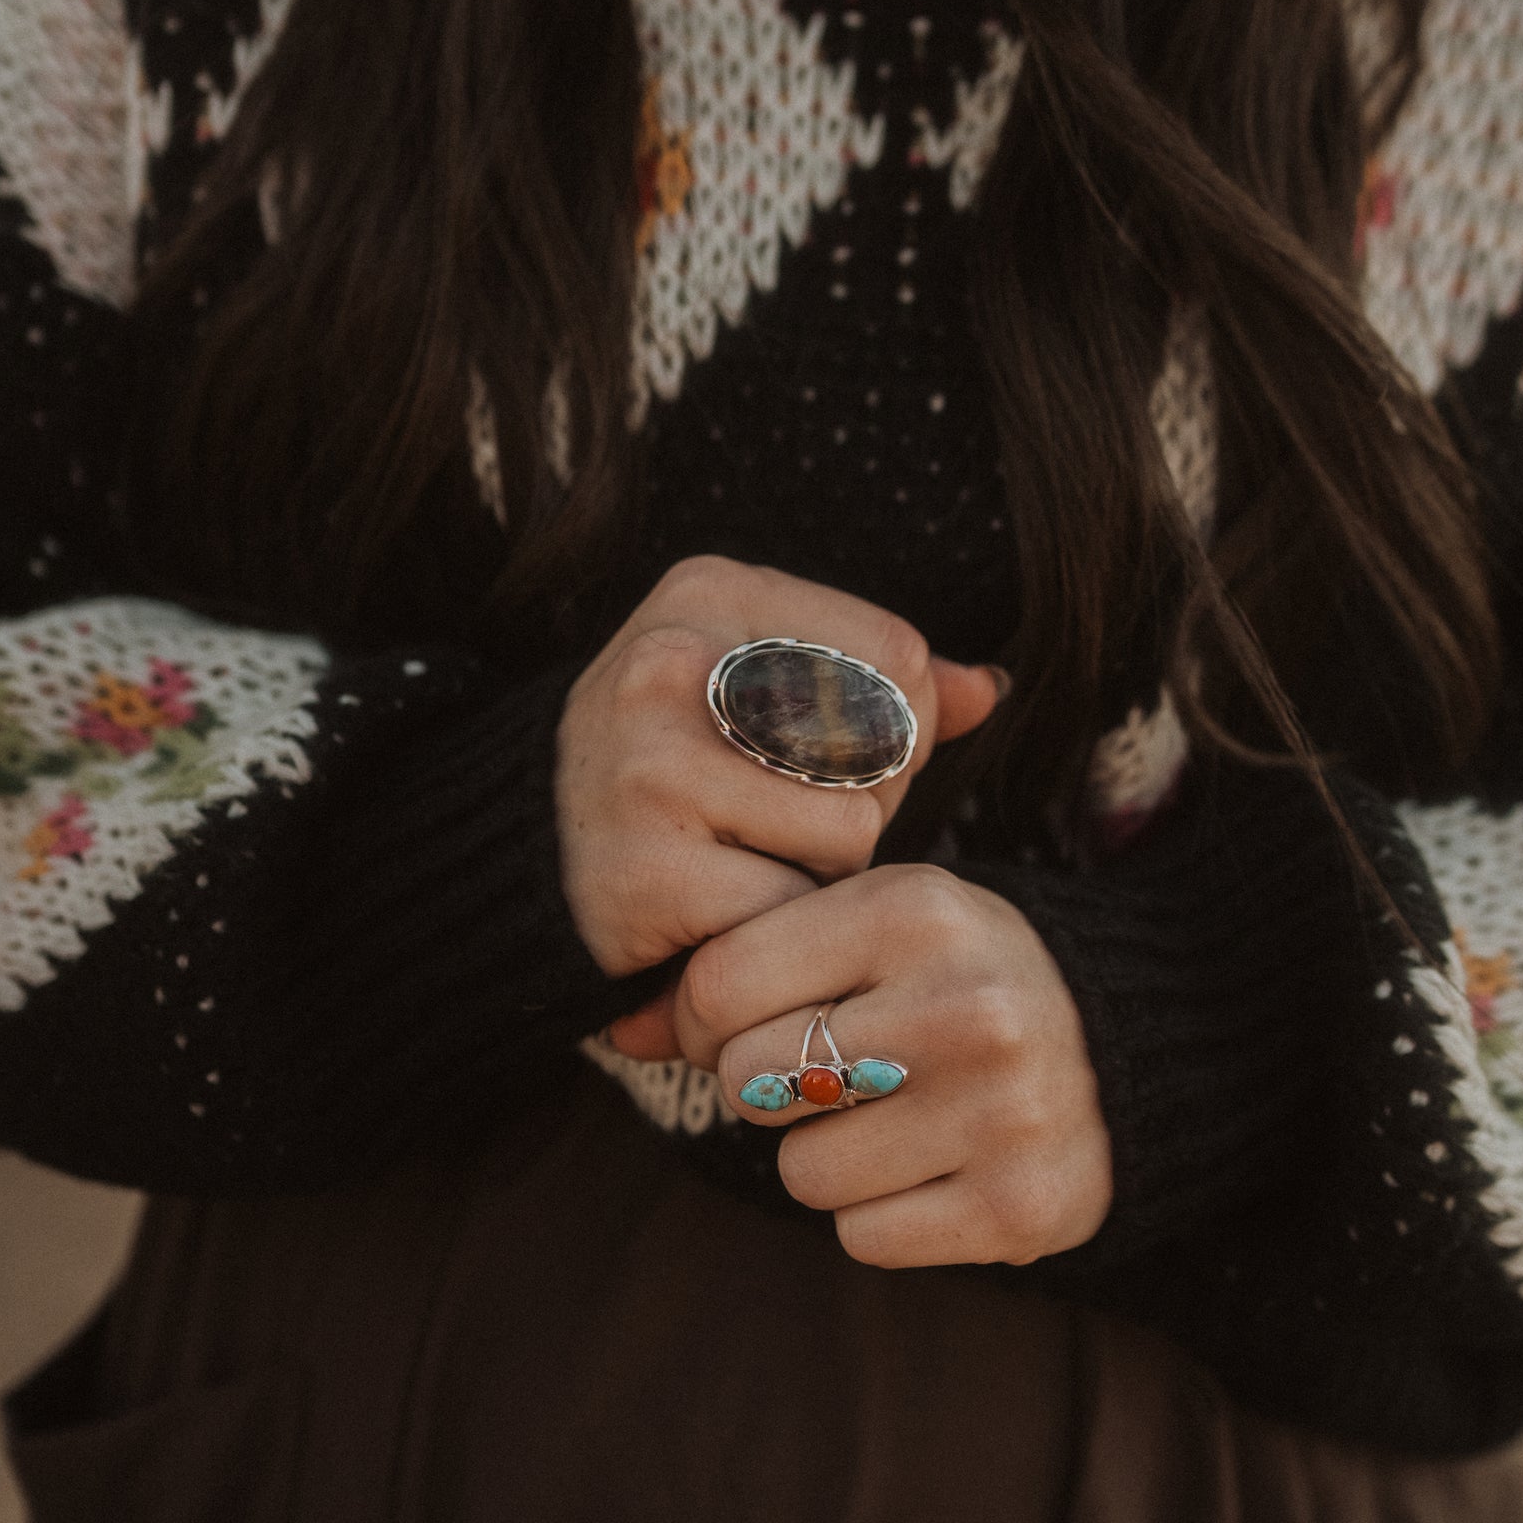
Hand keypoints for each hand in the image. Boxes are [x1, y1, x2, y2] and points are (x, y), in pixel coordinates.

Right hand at [555, 555, 1001, 981]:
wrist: (531, 861)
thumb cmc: (675, 766)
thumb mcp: (764, 686)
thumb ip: (882, 683)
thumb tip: (991, 689)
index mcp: (709, 591)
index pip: (898, 656)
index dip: (892, 728)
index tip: (813, 756)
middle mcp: (669, 663)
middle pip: (885, 746)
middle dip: (858, 802)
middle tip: (768, 819)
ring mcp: (649, 767)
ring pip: (851, 836)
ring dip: (818, 874)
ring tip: (738, 862)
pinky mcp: (646, 874)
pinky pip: (791, 914)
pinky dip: (772, 930)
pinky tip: (714, 912)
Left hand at [671, 865, 1112, 1268]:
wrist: (1130, 1045)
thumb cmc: (960, 976)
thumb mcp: (868, 930)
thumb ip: (744, 966)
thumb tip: (620, 1032)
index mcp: (916, 910)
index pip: (720, 986)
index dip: (706, 1020)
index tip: (747, 1024)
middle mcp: (965, 1006)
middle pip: (749, 1083)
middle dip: (767, 1088)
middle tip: (828, 1074)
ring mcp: (1002, 1111)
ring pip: (801, 1172)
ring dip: (827, 1157)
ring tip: (896, 1115)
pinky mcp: (1019, 1207)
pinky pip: (863, 1238)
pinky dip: (882, 1214)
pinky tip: (937, 1165)